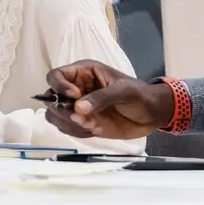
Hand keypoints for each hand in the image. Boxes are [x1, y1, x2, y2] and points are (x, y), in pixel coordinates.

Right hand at [43, 60, 173, 139]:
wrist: (153, 114)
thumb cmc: (140, 95)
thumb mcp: (124, 92)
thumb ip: (101, 98)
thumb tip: (78, 108)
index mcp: (83, 73)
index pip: (55, 76)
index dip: (59, 87)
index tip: (74, 98)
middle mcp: (75, 88)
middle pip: (50, 97)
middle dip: (61, 110)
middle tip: (80, 118)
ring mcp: (77, 107)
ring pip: (55, 115)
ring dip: (67, 123)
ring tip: (89, 125)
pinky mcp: (82, 123)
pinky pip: (67, 128)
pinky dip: (76, 131)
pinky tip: (93, 130)